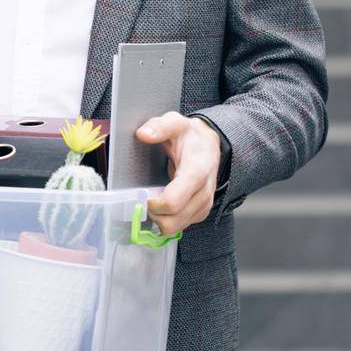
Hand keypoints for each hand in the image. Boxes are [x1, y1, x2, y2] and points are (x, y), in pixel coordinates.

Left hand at [136, 111, 221, 236]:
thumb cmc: (189, 136)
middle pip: (172, 221)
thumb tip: (143, 134)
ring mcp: (204, 205)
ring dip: (159, 219)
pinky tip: (162, 205)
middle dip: (152, 214)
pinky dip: (167, 220)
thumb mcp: (175, 123)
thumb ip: (160, 126)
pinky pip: (180, 226)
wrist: (210, 146)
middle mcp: (204, 192)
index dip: (152, 204)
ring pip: (175, 228)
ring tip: (151, 200)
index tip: (141, 195)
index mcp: (197, 171)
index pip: (173, 202)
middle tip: (143, 199)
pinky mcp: (201, 212)